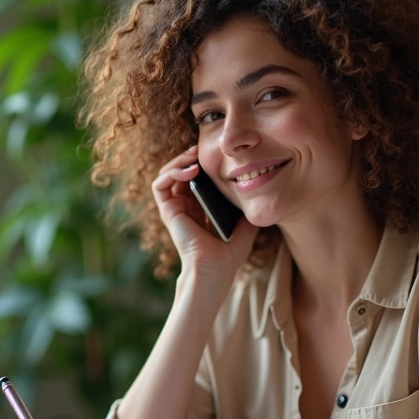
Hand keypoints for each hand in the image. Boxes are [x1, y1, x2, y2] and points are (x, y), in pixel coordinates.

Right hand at [152, 145, 257, 280]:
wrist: (215, 269)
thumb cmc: (228, 256)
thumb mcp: (245, 227)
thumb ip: (246, 210)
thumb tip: (258, 195)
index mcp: (200, 209)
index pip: (195, 179)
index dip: (200, 164)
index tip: (214, 155)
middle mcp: (184, 207)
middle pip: (179, 173)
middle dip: (188, 157)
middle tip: (201, 150)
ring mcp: (174, 209)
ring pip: (167, 174)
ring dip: (178, 161)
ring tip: (194, 157)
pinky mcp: (168, 211)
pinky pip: (160, 184)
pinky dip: (172, 172)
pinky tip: (190, 170)